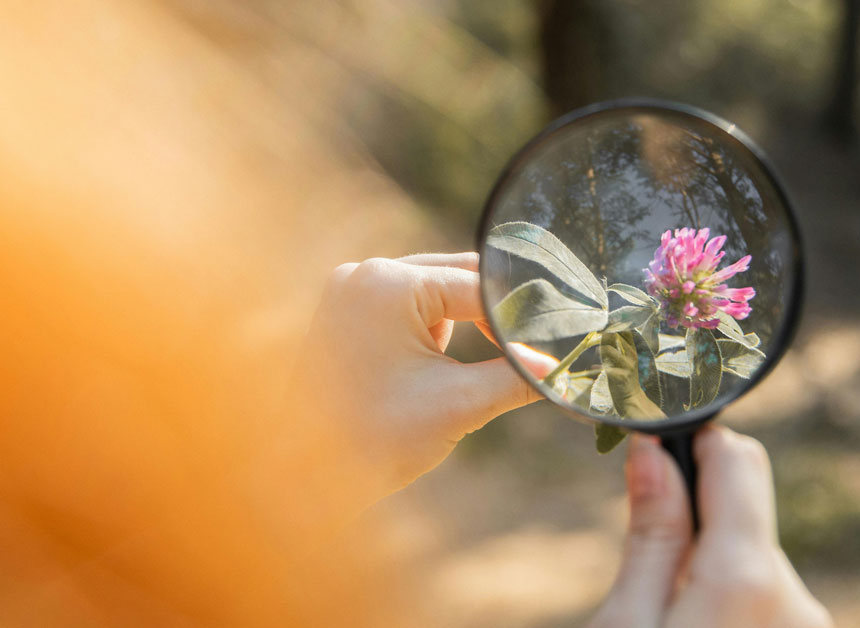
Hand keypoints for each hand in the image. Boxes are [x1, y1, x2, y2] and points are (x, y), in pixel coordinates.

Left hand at [286, 253, 556, 490]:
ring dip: (466, 320)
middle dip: (496, 314)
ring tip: (498, 355)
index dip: (520, 319)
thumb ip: (516, 378)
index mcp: (390, 283)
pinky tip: (448, 360)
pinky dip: (434, 327)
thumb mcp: (459, 404)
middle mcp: (365, 273)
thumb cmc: (375, 439)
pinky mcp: (343, 312)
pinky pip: (406, 305)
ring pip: (433, 290)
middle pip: (457, 278)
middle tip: (538, 345)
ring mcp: (349, 290)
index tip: (555, 345)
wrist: (300, 477)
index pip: (479, 288)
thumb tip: (560, 370)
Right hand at [589, 426, 833, 627]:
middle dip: (693, 523)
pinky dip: (731, 605)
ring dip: (710, 572)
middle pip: (742, 514)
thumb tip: (653, 448)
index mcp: (747, 579)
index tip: (651, 453)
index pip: (737, 459)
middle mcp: (798, 600)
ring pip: (751, 560)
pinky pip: (767, 601)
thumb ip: (651, 537)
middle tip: (643, 571)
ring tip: (667, 619)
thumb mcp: (624, 624)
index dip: (690, 445)